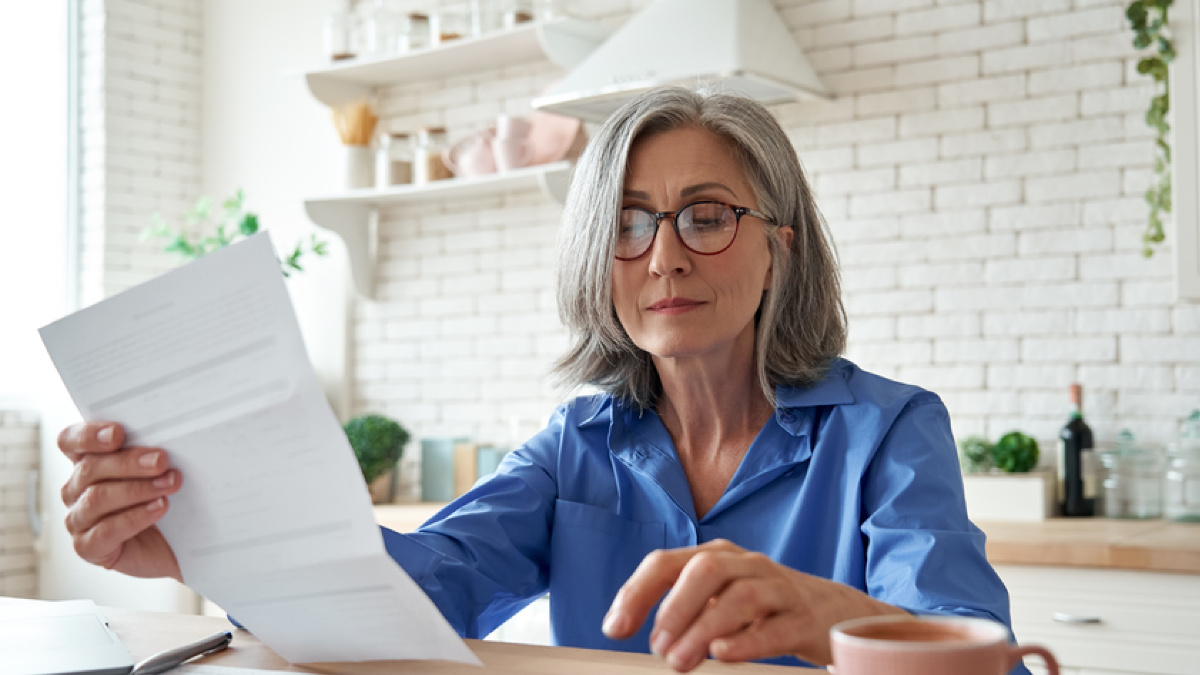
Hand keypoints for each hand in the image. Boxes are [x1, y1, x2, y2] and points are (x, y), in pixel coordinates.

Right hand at [59, 422, 183, 581]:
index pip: (69, 441)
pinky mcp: (88, 547)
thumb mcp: (156, 472)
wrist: (172, 545)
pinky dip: (135, 517)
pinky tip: (159, 507)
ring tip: (169, 485)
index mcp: (86, 462)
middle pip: (89, 468)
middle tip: (161, 460)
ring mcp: (78, 520)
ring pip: (97, 499)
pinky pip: (105, 531)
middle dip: (129, 462)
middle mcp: (75, 490)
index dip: (88, 435)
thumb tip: (161, 443)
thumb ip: (149, 453)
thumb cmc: (160, 500)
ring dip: (137, 489)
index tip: (118, 433)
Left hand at [601, 539, 906, 670]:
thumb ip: (678, 607)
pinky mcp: (804, 618)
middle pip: (706, 569)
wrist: (833, 611)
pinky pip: (777, 626)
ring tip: (681, 661)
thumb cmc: (763, 606)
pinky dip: (747, 640)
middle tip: (657, 648)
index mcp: (717, 557)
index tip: (614, 628)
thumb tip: (625, 626)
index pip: (667, 563)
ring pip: (741, 596)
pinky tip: (723, 654)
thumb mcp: (717, 597)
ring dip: (704, 628)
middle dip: (674, 607)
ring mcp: (779, 589)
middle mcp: (746, 565)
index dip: (636, 593)